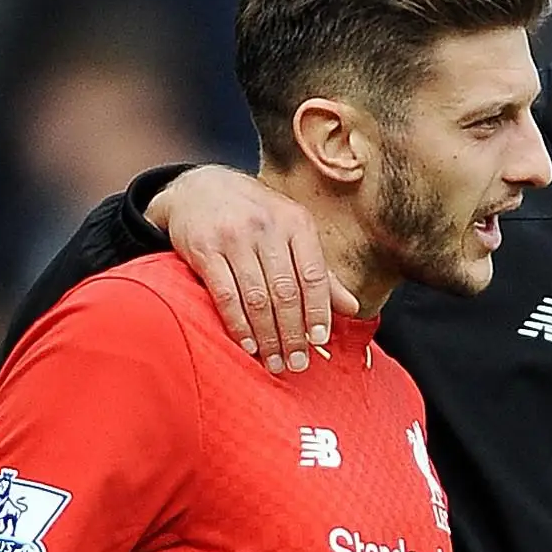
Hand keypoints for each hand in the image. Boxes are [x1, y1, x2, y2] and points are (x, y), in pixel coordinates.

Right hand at [143, 167, 331, 373]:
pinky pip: (226, 296)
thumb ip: (320, 271)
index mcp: (295, 222)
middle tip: (296, 364)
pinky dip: (239, 326)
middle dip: (293, 334)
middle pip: (286, 292)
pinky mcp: (205, 249)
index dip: (318, 311)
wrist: (198, 187)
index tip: (320, 340)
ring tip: (274, 363)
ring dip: (268, 338)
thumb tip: (353, 308)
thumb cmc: (254, 216)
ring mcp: (233, 237)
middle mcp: (266, 227)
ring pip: (257, 298)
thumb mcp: (290, 232)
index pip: (314, 274)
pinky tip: (248, 346)